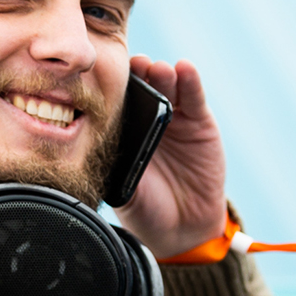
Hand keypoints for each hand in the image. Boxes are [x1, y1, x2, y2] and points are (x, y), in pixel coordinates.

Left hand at [114, 57, 227, 258]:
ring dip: (161, 73)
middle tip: (133, 66)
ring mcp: (174, 117)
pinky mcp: (199, 120)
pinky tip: (185, 68)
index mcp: (123, 132)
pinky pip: (194, 96)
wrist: (184, 229)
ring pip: (166, 86)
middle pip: (141, 86)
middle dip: (137, 73)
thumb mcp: (126, 192)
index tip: (103, 76)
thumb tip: (96, 151)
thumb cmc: (147, 210)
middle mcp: (146, 119)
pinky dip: (190, 80)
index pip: (116, 101)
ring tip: (157, 69)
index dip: (111, 86)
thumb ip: (116, 171)